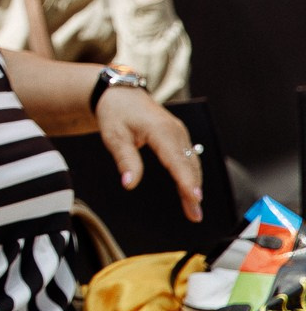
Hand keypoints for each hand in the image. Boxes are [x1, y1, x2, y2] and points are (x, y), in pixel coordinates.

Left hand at [97, 83, 202, 219]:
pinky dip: (190, 177)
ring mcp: (179, 134)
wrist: (121, 95)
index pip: (176, 159)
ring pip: (191, 164)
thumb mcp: (114, 136)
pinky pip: (188, 160)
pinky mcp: (179, 138)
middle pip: (188, 165)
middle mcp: (175, 132)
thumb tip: (129, 184)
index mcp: (160, 130)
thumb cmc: (116, 114)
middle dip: (192, 190)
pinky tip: (190, 194)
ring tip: (194, 212)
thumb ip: (125, 160)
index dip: (186, 180)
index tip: (194, 197)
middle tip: (195, 215)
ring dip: (193, 187)